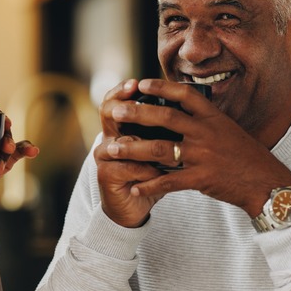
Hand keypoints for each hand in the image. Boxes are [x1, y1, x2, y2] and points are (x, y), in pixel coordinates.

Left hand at [0, 104, 39, 184]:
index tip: (4, 123)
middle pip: (1, 128)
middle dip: (5, 138)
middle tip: (6, 148)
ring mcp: (1, 144)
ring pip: (10, 142)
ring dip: (9, 151)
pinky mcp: (10, 156)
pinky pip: (21, 149)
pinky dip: (28, 149)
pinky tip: (33, 150)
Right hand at [95, 79, 164, 226]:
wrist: (133, 207)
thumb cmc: (150, 175)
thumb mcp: (158, 148)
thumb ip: (164, 129)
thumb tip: (186, 105)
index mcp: (120, 127)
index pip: (115, 101)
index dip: (122, 90)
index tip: (138, 83)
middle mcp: (108, 138)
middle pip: (108, 113)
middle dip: (127, 106)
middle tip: (139, 100)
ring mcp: (104, 157)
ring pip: (122, 142)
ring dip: (144, 144)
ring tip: (164, 145)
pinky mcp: (106, 175)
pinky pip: (127, 167)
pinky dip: (147, 170)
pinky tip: (161, 172)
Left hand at [106, 78, 290, 216]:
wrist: (267, 183)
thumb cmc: (245, 156)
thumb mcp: (228, 129)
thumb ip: (204, 120)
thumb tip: (179, 107)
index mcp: (213, 117)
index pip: (185, 94)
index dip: (162, 86)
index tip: (141, 82)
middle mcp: (206, 133)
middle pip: (165, 117)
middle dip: (136, 113)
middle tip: (114, 112)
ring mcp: (203, 156)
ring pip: (160, 149)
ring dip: (132, 149)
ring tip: (111, 149)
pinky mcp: (202, 178)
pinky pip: (169, 181)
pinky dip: (149, 184)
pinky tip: (133, 186)